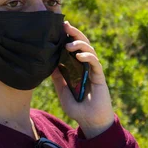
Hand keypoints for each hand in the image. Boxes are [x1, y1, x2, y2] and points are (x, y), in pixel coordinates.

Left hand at [50, 21, 114, 138]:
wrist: (91, 122)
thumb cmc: (78, 108)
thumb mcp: (62, 91)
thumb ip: (57, 78)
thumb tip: (48, 63)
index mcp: (77, 67)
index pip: (73, 48)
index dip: (68, 37)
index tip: (58, 28)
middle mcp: (86, 66)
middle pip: (82, 44)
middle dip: (75, 33)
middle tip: (65, 25)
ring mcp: (94, 70)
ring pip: (90, 50)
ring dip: (80, 44)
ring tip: (69, 45)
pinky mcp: (100, 77)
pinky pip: (95, 63)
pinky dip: (88, 57)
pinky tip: (79, 56)